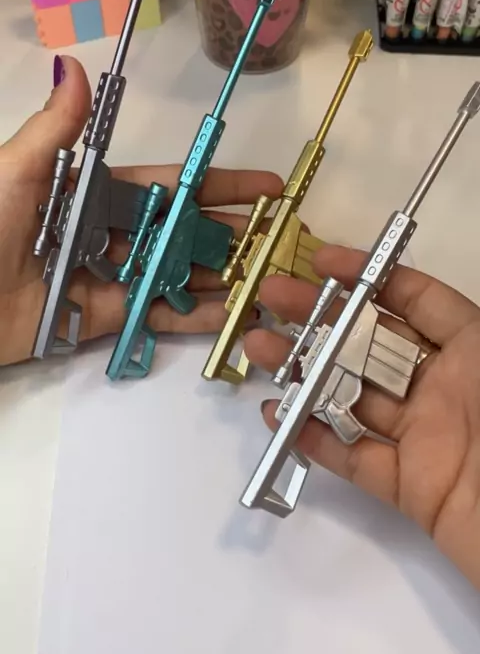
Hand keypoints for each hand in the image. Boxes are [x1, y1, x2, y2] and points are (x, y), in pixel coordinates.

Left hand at [0, 55, 282, 366]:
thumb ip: (56, 129)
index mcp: (89, 190)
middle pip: (177, 229)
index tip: (263, 185)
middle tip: (278, 238)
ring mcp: (104, 275)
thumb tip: (75, 66)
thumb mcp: (14, 172)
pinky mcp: (98, 319)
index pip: (165, 183)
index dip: (214, 183)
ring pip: (171, 271)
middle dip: (227, 232)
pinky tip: (228, 315)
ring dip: (217, 274)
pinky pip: (151, 314)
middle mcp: (103, 230)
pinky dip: (189, 316)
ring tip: (265, 277)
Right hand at [244, 244, 479, 589]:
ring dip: (303, 370)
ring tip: (258, 347)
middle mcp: (441, 387)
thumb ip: (451, 320)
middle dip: (318, 316)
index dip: (368, 275)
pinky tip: (278, 414)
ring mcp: (422, 437)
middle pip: (370, 343)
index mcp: (468, 350)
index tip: (320, 262)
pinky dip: (315, 439)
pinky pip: (354, 459)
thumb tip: (400, 279)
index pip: (414, 300)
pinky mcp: (408, 488)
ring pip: (352, 396)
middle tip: (272, 296)